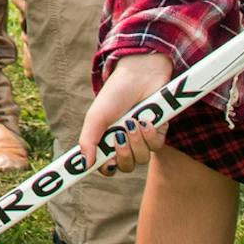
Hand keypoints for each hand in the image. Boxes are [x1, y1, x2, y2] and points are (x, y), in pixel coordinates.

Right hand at [78, 51, 174, 176]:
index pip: (104, 164)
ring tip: (133, 122)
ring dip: (137, 142)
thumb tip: (85, 164)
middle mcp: (124, 142)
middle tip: (120, 138)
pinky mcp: (158, 132)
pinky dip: (150, 135)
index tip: (106, 165)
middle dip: (124, 155)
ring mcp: (142, 138)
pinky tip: (145, 121)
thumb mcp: (96, 116)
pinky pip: (156, 147)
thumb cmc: (115, 93)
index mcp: (106, 139)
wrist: (140, 75)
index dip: (104, 168)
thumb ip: (88, 140)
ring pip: (142, 159)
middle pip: (125, 166)